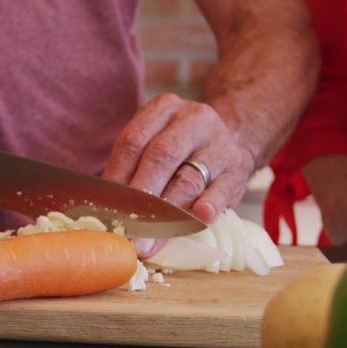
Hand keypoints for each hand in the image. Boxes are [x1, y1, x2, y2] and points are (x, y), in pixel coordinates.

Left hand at [103, 93, 255, 221]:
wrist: (227, 143)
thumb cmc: (180, 151)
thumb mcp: (154, 146)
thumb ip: (130, 173)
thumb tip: (107, 215)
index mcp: (163, 108)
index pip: (133, 141)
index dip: (117, 178)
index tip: (108, 210)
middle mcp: (193, 118)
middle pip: (161, 156)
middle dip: (141, 198)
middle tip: (128, 229)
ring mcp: (220, 141)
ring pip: (189, 177)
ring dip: (167, 213)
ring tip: (151, 239)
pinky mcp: (239, 166)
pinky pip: (222, 189)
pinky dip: (209, 205)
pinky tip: (199, 217)